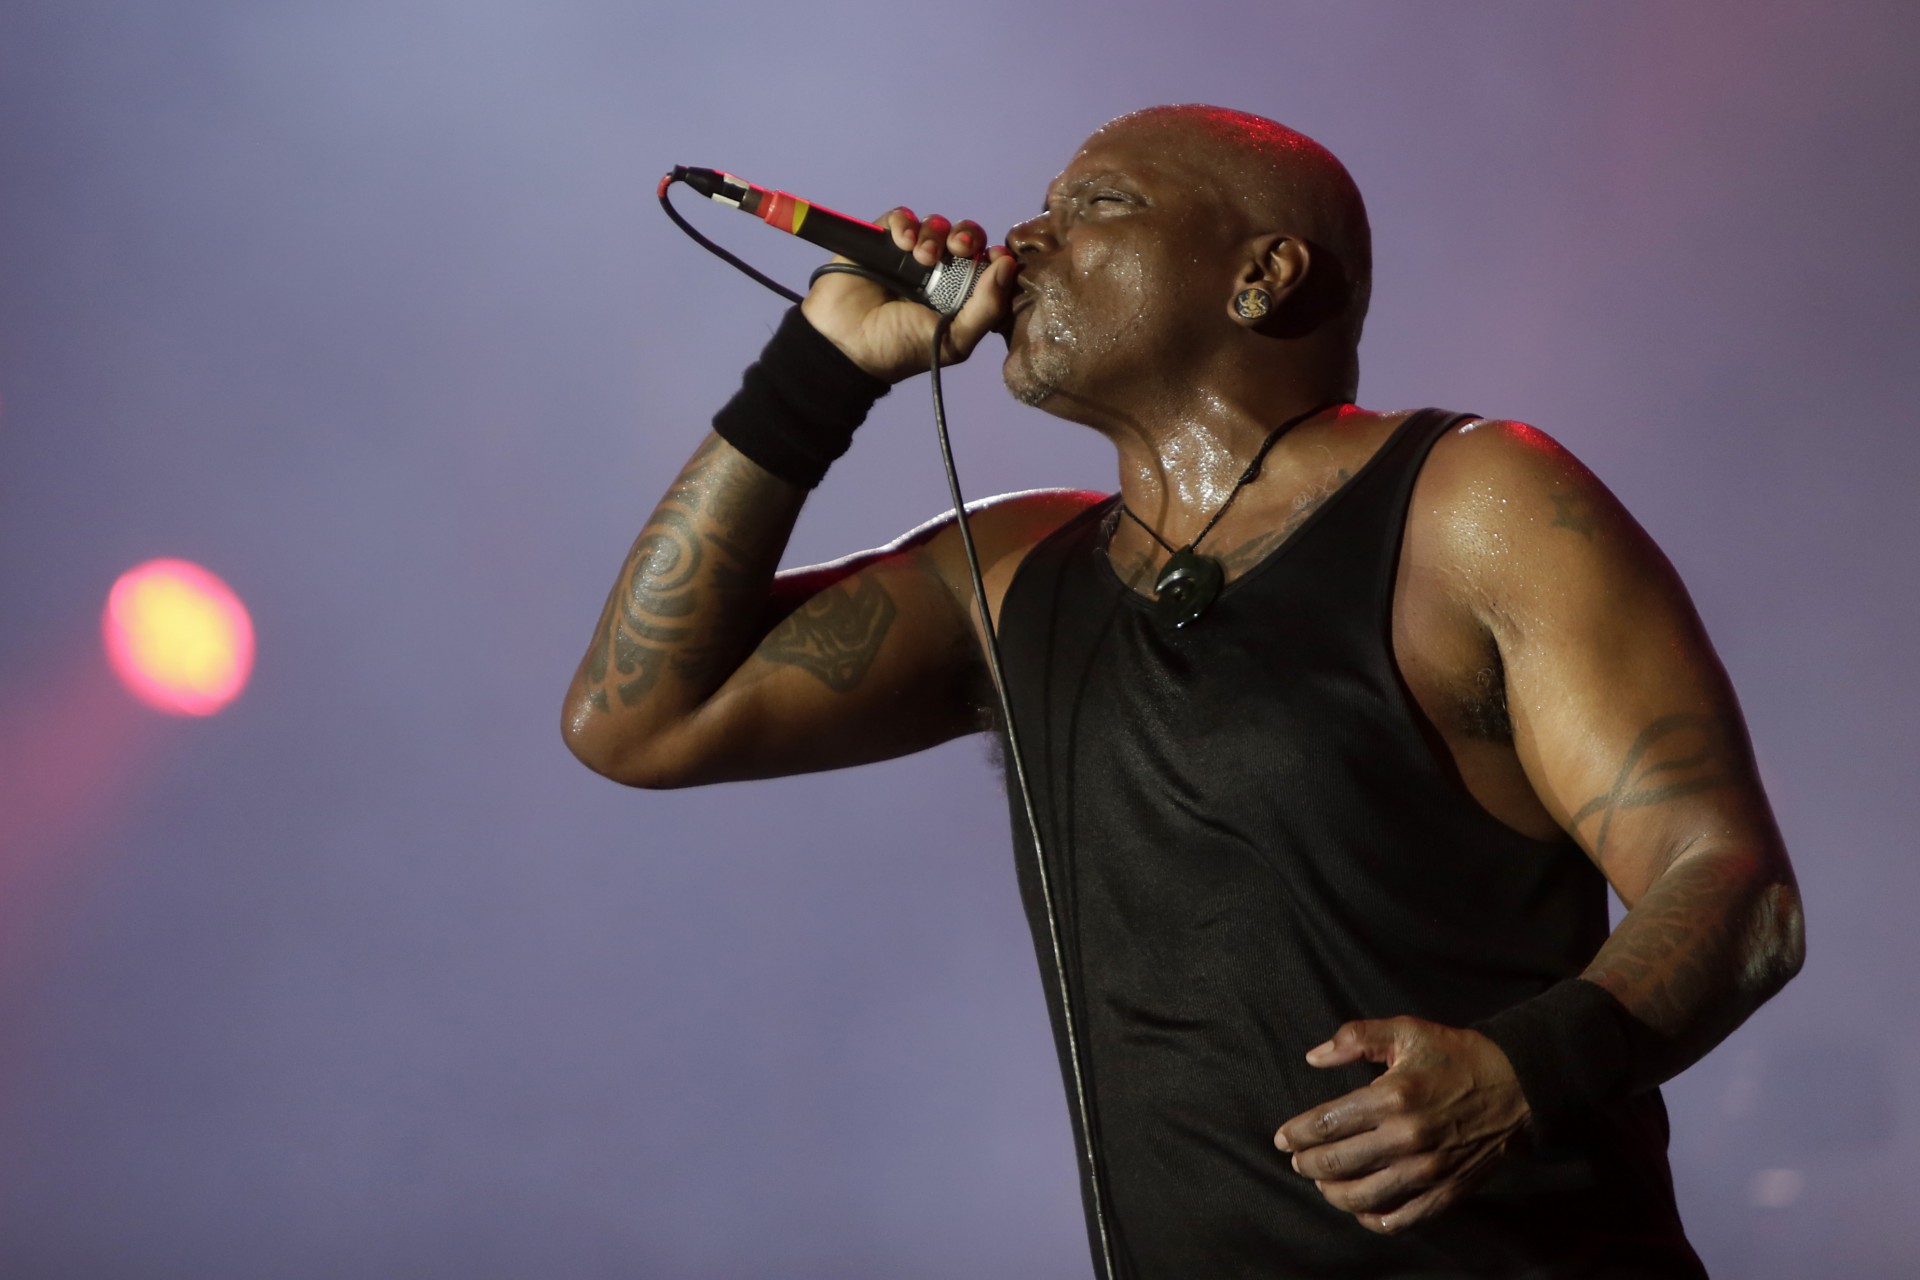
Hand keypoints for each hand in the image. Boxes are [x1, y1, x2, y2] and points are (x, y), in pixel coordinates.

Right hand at [799, 207, 1018, 382]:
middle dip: (966, 235)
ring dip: (934, 234)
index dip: (992, 255)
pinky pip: (900, 217)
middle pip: (964, 236)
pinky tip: (902, 242)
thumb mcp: (953, 340)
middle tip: (958, 248)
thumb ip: (987, 308)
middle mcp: (937, 271)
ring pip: (935, 224)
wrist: (844, 345)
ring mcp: (907, 255)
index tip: (993, 257)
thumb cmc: (899, 349)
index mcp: (957, 294)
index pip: (985, 262)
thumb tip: (1009, 264)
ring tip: (922, 257)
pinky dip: (905, 223)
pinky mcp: (879, 241)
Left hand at [1275, 1017, 1529, 1234]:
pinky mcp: (1446, 1191)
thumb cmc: (1456, 1056)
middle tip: (1296, 1159)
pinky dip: (1372, 1219)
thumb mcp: (1406, 1031)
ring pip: (1361, 1197)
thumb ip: (1355, 1038)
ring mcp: (1427, 1171)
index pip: (1325, 1124)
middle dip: (1306, 1163)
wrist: (1519, 1087)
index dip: (1296, 1133)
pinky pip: (1399, 1219)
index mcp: (1391, 1097)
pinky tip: (1359, 1207)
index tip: (1281, 1137)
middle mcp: (1406, 1139)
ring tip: (1322, 1181)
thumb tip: (1314, 1057)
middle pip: (1336, 1164)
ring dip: (1332, 1193)